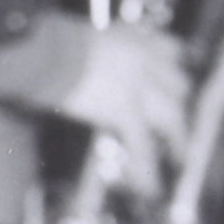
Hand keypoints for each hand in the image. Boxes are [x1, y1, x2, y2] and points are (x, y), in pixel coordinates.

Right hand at [56, 22, 182, 193]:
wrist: (43, 51)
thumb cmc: (50, 43)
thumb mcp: (86, 37)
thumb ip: (102, 51)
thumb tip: (94, 65)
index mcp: (133, 39)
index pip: (171, 50)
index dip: (173, 67)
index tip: (173, 79)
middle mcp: (142, 60)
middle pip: (178, 84)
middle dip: (178, 104)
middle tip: (177, 120)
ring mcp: (137, 86)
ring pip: (172, 116)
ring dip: (178, 139)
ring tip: (180, 156)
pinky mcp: (123, 111)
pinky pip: (141, 144)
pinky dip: (146, 169)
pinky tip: (149, 186)